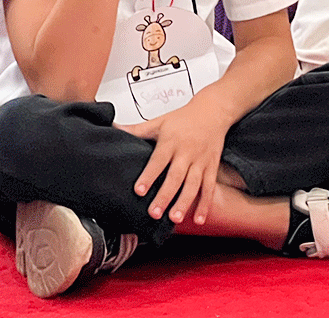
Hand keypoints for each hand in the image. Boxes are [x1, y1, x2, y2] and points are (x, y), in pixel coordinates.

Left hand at [116, 99, 231, 225]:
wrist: (214, 110)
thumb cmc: (185, 117)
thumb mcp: (159, 121)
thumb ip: (137, 129)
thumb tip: (113, 128)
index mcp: (171, 142)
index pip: (158, 161)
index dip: (149, 176)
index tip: (139, 190)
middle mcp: (187, 152)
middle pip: (176, 176)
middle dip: (165, 195)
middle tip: (154, 212)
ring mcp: (201, 161)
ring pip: (193, 184)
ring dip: (184, 202)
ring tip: (175, 218)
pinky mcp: (212, 166)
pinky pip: (209, 187)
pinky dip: (205, 203)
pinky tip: (199, 219)